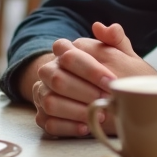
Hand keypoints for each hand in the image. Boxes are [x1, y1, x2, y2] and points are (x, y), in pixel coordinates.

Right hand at [31, 22, 156, 136]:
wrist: (92, 90)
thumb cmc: (105, 72)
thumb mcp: (115, 54)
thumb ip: (115, 39)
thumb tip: (109, 28)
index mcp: (63, 52)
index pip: (69, 56)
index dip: (91, 70)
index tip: (112, 81)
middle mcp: (48, 71)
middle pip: (58, 79)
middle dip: (84, 92)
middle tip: (106, 100)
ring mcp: (41, 94)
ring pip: (50, 102)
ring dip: (76, 111)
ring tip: (99, 115)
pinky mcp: (41, 116)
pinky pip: (48, 123)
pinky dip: (67, 127)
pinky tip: (86, 127)